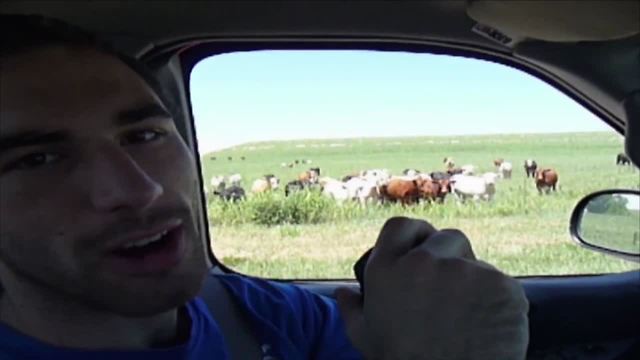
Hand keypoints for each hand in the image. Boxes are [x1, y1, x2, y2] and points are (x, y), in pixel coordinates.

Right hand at [335, 217, 528, 359]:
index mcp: (387, 269)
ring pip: (477, 264)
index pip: (402, 226)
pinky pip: (502, 285)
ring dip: (475, 282)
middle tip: (450, 292)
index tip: (424, 249)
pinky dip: (498, 302)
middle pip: (447, 239)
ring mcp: (466, 271)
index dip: (416, 235)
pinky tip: (487, 326)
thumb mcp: (366, 338)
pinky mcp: (501, 285)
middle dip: (451, 258)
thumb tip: (343, 292)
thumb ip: (353, 309)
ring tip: (468, 317)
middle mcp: (425, 262)